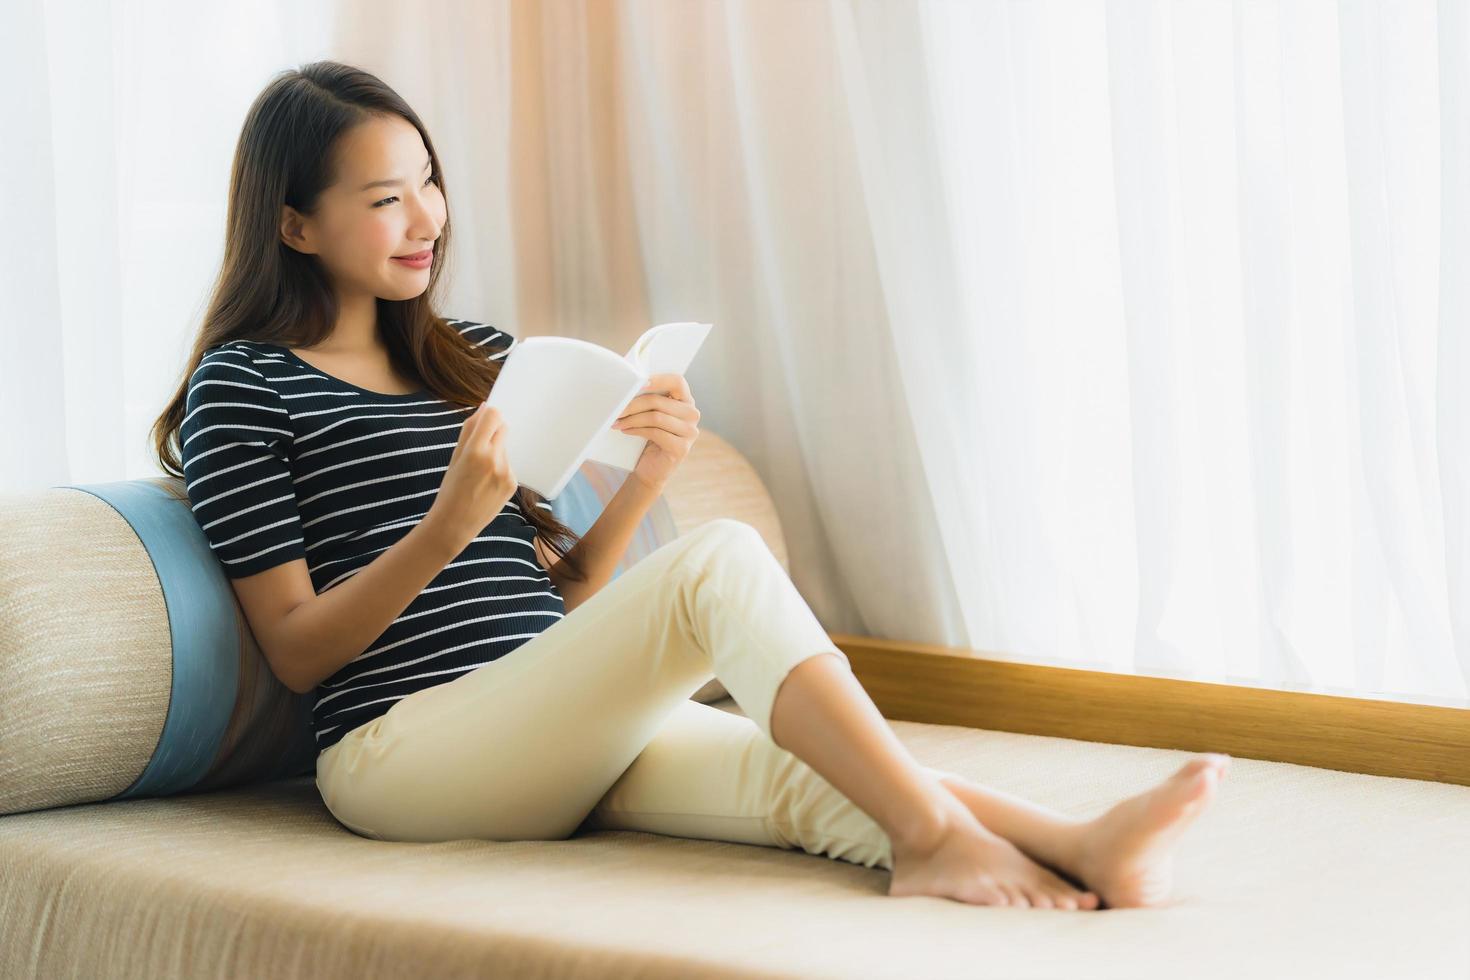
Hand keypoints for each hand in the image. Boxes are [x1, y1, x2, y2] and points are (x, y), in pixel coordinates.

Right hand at [425, 403, 517, 551]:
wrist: (455, 524)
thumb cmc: (450, 490)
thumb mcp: (454, 457)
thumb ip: (469, 430)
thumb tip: (484, 407)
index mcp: (475, 451)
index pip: (493, 416)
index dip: (490, 414)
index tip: (486, 418)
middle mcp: (494, 460)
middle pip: (503, 429)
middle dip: (493, 432)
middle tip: (479, 448)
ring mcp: (506, 473)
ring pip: (505, 449)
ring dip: (496, 453)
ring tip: (479, 474)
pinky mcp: (513, 484)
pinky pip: (509, 465)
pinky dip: (499, 469)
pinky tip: (486, 484)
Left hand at [610, 373, 700, 492]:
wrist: (650, 469)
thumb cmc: (648, 437)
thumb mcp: (650, 414)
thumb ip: (649, 400)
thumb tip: (629, 385)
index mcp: (686, 401)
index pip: (677, 381)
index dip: (657, 379)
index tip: (637, 382)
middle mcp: (692, 414)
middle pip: (659, 401)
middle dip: (633, 404)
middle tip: (616, 409)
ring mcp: (690, 432)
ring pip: (656, 417)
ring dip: (632, 418)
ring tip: (617, 421)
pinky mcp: (682, 447)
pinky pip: (656, 433)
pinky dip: (637, 430)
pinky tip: (626, 431)